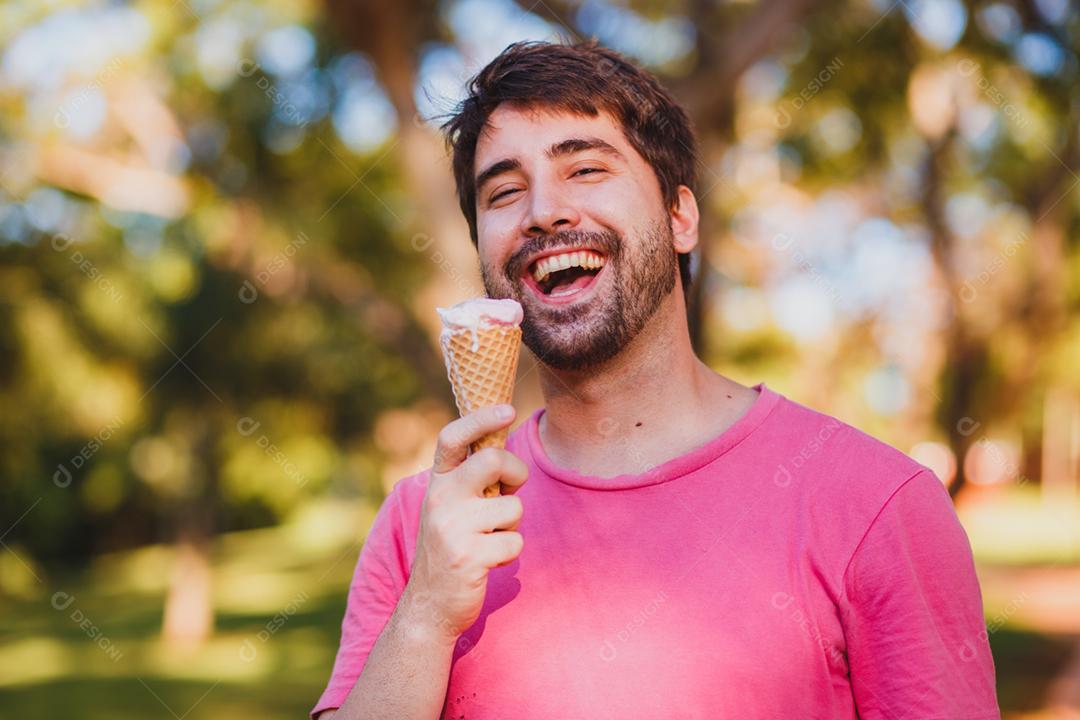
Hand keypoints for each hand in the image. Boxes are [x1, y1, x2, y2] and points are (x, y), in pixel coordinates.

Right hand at [400, 405, 527, 645]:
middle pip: (493, 460)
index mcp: (437, 483)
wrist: (429, 605)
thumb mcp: (450, 506)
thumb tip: (503, 443)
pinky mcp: (469, 556)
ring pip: (513, 508)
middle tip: (511, 490)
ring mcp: (453, 528)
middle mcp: (440, 499)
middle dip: (516, 472)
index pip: (453, 437)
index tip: (507, 409)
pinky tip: (488, 562)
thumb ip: (471, 479)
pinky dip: (509, 554)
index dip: (481, 418)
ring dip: (511, 527)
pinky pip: (515, 543)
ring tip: (489, 540)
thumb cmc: (451, 547)